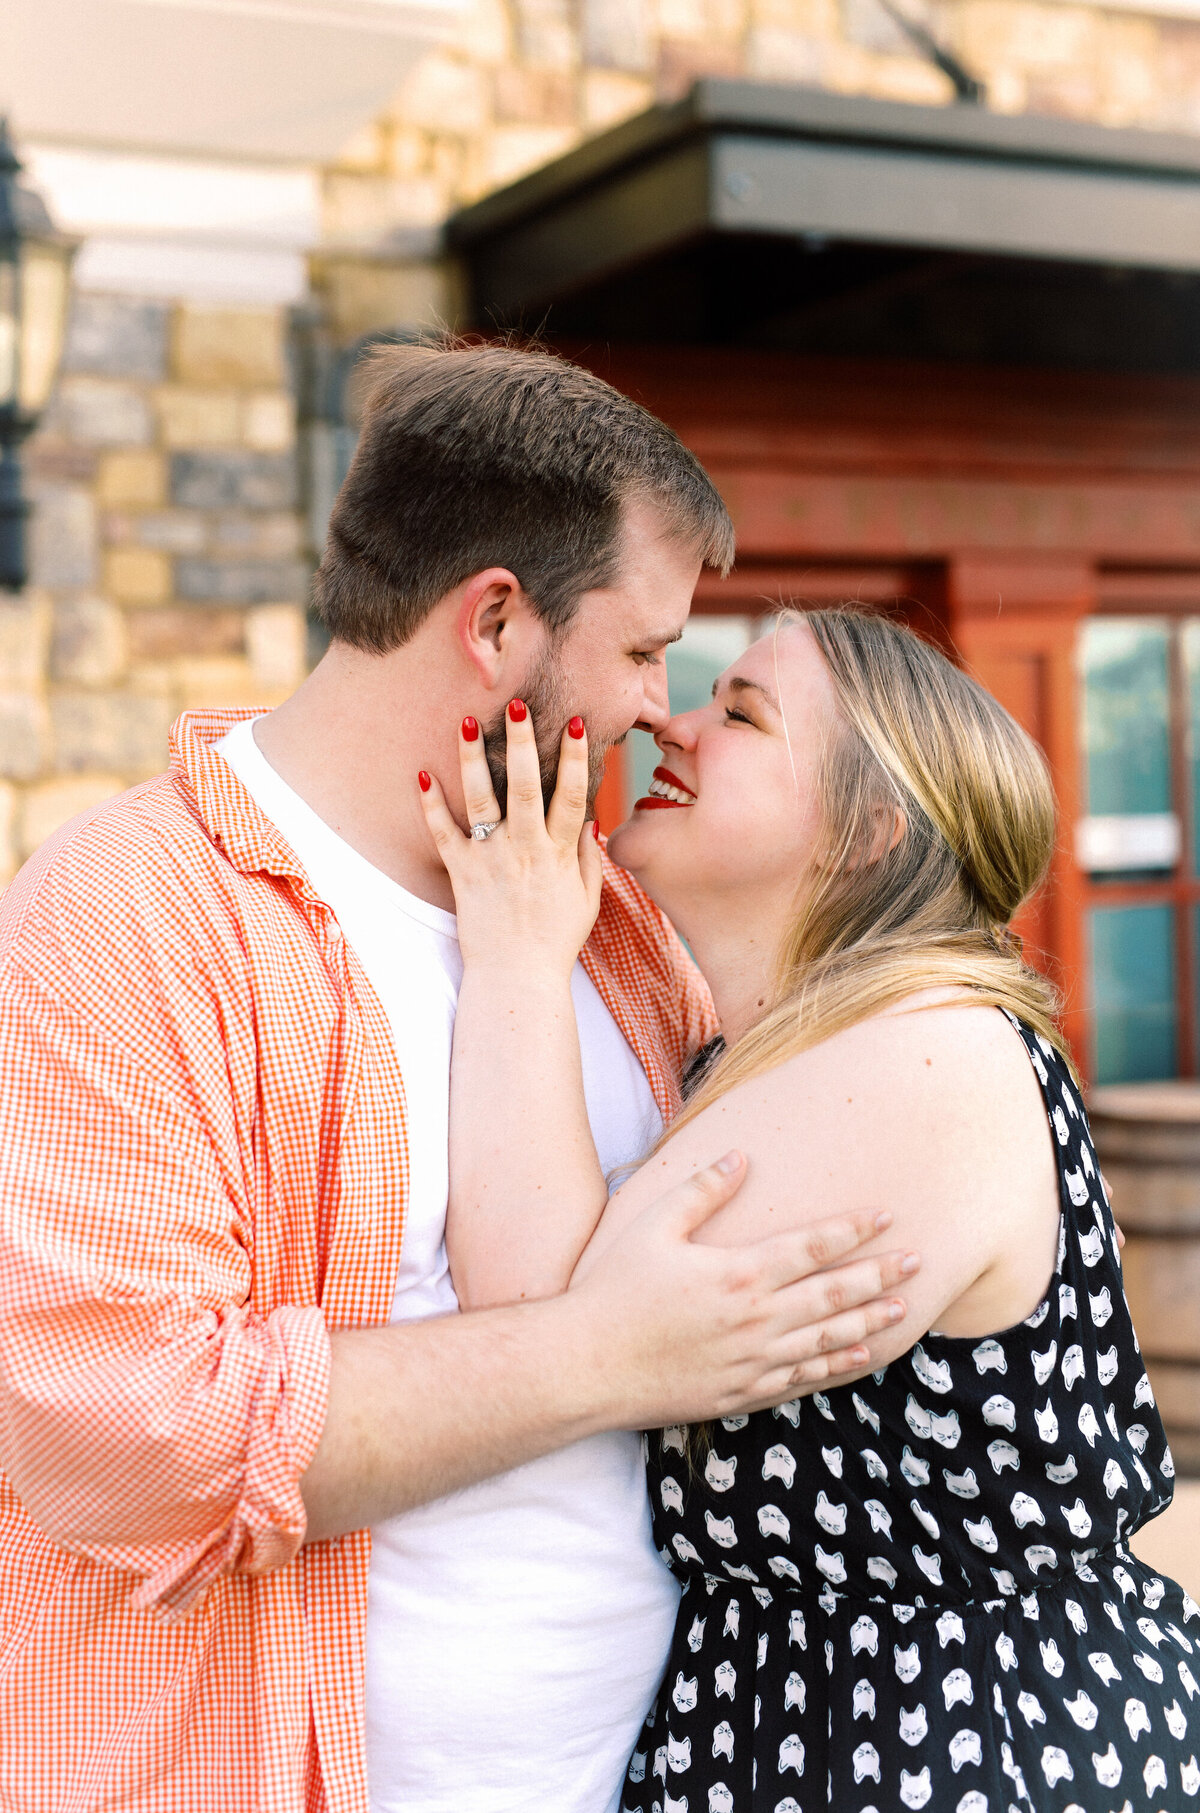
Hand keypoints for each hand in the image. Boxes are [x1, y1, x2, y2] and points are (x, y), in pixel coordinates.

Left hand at [419, 702, 601, 976]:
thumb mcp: (587, 900)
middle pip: (524, 786)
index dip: (573, 758)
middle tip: (515, 704)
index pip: (572, 795)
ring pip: (481, 800)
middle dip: (521, 743)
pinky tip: (422, 773)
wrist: (516, 979)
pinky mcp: (461, 873)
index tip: (572, 723)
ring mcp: (491, 860)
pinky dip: (431, 805)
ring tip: (466, 722)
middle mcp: (525, 850)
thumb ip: (588, 858)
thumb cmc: (555, 940)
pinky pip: (443, 834)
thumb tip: (588, 820)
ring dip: (472, 759)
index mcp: (559, 854)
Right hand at [571, 1151, 918, 1427]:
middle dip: (880, 1276)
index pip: (812, 1246)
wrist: (588, 1366)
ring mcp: (753, 1361)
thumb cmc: (615, 1290)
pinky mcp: (742, 1392)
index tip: (887, 1216)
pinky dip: (836, 1366)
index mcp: (739, 1272)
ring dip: (869, 1321)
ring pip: (827, 1339)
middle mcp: (756, 1319)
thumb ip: (702, 1190)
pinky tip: (858, 1356)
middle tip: (918, 1262)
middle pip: (833, 1294)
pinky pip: (802, 1378)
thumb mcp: (654, 1226)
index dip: (853, 1230)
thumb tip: (742, 1158)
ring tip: (904, 1309)